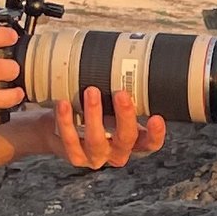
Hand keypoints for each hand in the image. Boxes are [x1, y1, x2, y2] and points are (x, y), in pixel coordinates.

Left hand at [52, 85, 166, 170]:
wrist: (60, 132)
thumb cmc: (93, 114)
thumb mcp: (110, 107)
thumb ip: (120, 95)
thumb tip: (125, 58)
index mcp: (133, 142)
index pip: (150, 143)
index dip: (156, 134)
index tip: (156, 118)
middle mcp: (117, 152)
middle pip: (126, 139)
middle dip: (124, 116)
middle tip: (121, 94)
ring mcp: (96, 157)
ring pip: (96, 141)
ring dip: (94, 114)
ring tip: (91, 91)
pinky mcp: (76, 157)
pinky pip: (70, 141)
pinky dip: (66, 122)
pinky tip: (64, 104)